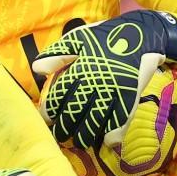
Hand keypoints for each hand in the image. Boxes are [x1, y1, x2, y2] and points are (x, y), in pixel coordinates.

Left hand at [32, 10, 176, 148]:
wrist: (140, 33)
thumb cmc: (104, 37)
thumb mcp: (77, 38)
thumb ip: (56, 54)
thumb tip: (36, 69)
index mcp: (78, 70)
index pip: (57, 98)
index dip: (49, 113)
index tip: (47, 120)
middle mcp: (94, 83)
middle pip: (73, 115)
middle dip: (64, 129)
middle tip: (60, 136)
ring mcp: (113, 92)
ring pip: (94, 123)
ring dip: (84, 137)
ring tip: (79, 142)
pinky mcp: (130, 98)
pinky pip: (120, 122)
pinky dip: (112, 136)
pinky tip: (105, 142)